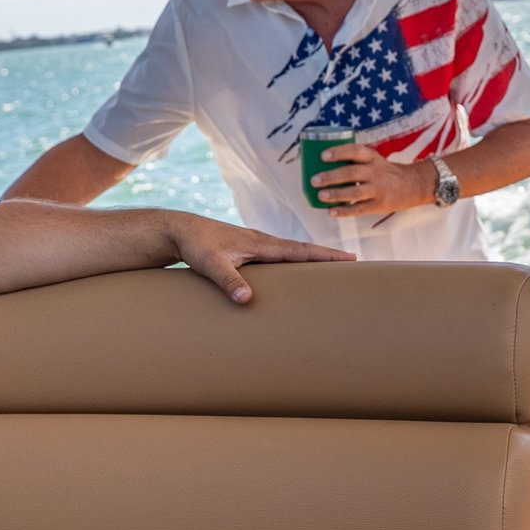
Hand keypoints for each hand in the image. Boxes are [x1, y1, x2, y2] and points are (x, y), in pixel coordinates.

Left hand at [164, 212, 351, 302]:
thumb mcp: (209, 264)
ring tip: (328, 268)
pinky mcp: (247, 248)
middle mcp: (262, 241)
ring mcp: (255, 243)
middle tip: (352, 263)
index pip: (301, 250)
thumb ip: (228, 280)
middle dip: (326, 256)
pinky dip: (293, 259)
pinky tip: (292, 269)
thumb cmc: (194, 246)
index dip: (326, 256)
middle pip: (302, 249)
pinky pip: (278, 254)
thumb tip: (247, 299)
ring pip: (291, 251)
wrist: (178, 230)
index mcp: (261, 243)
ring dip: (311, 257)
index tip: (350, 259)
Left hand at [310, 143, 435, 214]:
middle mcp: (376, 172)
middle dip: (332, 176)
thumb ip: (354, 161)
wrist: (412, 185)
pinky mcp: (379, 205)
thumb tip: (320, 166)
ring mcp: (378, 189)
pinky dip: (344, 211)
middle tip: (314, 180)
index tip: (323, 156)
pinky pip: (360, 209)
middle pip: (352, 173)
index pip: (355, 151)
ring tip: (320, 195)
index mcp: (372, 158)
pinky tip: (331, 212)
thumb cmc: (384, 171)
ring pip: (355, 192)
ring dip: (336, 194)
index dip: (339, 152)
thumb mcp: (374, 160)